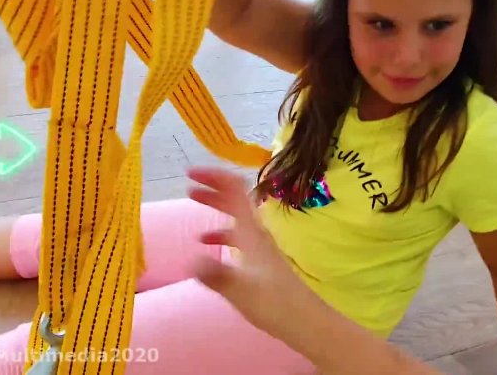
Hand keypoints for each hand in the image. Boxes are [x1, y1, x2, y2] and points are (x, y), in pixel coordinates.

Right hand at [186, 166, 315, 339]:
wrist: (307, 322)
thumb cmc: (276, 305)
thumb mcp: (242, 291)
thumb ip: (218, 275)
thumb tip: (193, 261)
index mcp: (252, 233)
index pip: (235, 191)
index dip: (214, 176)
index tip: (192, 173)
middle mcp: (257, 233)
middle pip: (235, 199)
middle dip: (212, 188)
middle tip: (189, 183)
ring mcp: (260, 246)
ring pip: (236, 216)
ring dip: (215, 206)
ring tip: (193, 202)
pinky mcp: (261, 260)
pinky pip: (238, 237)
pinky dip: (221, 233)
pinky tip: (207, 244)